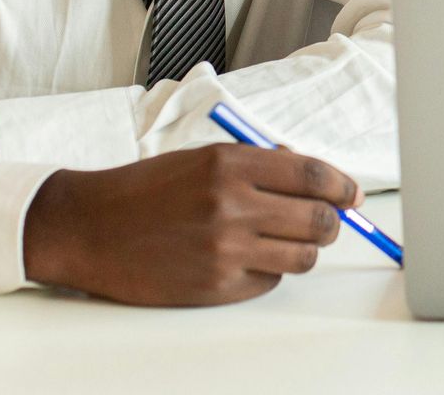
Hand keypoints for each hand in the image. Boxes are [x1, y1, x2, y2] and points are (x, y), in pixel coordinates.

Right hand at [23, 144, 361, 305]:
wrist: (91, 227)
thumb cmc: (149, 188)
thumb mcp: (206, 157)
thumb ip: (261, 164)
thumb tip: (318, 178)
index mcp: (231, 164)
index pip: (314, 177)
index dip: (343, 186)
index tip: (352, 194)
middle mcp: (231, 205)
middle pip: (318, 220)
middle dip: (332, 221)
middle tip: (327, 221)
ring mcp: (223, 249)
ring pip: (302, 256)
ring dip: (305, 249)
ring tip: (287, 240)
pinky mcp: (213, 286)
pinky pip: (269, 282)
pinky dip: (268, 271)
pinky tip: (246, 258)